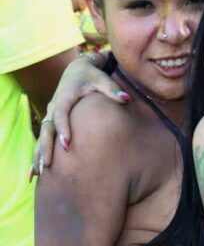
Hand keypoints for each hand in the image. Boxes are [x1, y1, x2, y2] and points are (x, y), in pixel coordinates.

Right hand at [31, 54, 131, 175]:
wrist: (77, 70)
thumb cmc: (92, 76)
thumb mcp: (102, 79)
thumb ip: (113, 89)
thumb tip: (127, 98)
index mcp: (65, 97)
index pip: (61, 114)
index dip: (63, 128)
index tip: (66, 144)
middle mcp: (54, 107)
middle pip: (47, 130)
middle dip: (46, 148)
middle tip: (47, 166)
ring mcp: (51, 116)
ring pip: (42, 138)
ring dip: (38, 155)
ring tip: (36, 174)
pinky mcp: (52, 123)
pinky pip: (44, 141)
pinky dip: (38, 156)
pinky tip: (35, 174)